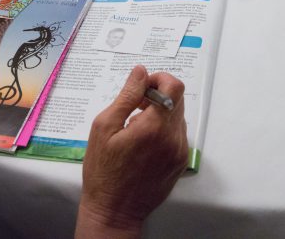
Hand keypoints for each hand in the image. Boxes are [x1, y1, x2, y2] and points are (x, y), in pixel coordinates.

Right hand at [77, 66, 187, 237]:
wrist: (114, 210)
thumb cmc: (103, 171)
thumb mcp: (104, 127)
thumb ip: (127, 96)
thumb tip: (141, 72)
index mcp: (154, 127)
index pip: (173, 86)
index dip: (159, 79)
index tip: (142, 87)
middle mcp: (173, 138)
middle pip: (178, 99)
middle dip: (158, 95)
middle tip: (134, 108)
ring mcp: (180, 151)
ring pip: (178, 116)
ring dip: (161, 113)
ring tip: (136, 129)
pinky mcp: (181, 162)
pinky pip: (178, 134)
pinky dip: (164, 130)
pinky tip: (144, 143)